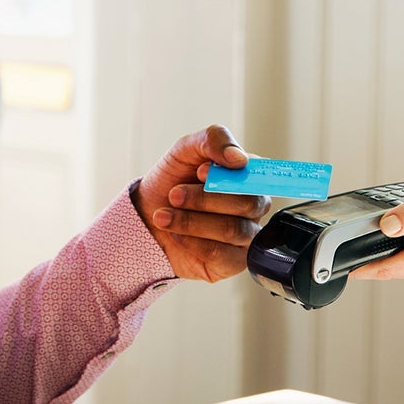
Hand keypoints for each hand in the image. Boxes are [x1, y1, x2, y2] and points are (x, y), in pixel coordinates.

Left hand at [132, 124, 269, 282]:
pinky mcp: (232, 262)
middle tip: (174, 194)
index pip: (258, 175)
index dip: (230, 176)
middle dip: (204, 199)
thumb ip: (214, 140)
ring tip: (163, 215)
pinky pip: (221, 255)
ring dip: (191, 221)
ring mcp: (246, 236)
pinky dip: (192, 242)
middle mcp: (254, 206)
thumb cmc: (172, 180)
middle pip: (248, 203)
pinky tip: (176, 235)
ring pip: (233, 230)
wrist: (145, 215)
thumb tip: (240, 158)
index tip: (199, 172)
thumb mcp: (185, 149)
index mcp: (248, 176)